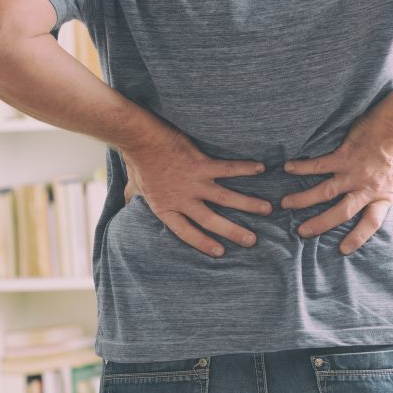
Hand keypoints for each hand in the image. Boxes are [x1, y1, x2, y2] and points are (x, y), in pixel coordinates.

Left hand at [119, 124, 272, 257]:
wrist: (140, 140)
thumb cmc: (137, 162)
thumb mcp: (132, 187)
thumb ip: (132, 198)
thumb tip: (125, 204)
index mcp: (167, 209)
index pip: (186, 232)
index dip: (203, 243)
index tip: (220, 252)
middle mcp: (183, 200)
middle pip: (211, 221)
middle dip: (233, 231)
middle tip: (252, 240)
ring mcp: (194, 183)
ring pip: (225, 198)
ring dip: (248, 204)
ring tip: (267, 209)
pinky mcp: (201, 164)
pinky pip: (227, 169)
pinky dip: (244, 169)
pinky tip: (261, 168)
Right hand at [279, 110, 392, 254]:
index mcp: (382, 196)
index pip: (371, 222)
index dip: (358, 237)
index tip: (343, 250)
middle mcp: (366, 188)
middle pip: (342, 212)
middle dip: (320, 224)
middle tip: (301, 232)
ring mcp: (353, 172)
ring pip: (325, 191)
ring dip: (303, 199)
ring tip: (285, 204)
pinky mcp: (344, 156)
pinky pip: (320, 165)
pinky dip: (302, 167)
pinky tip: (287, 168)